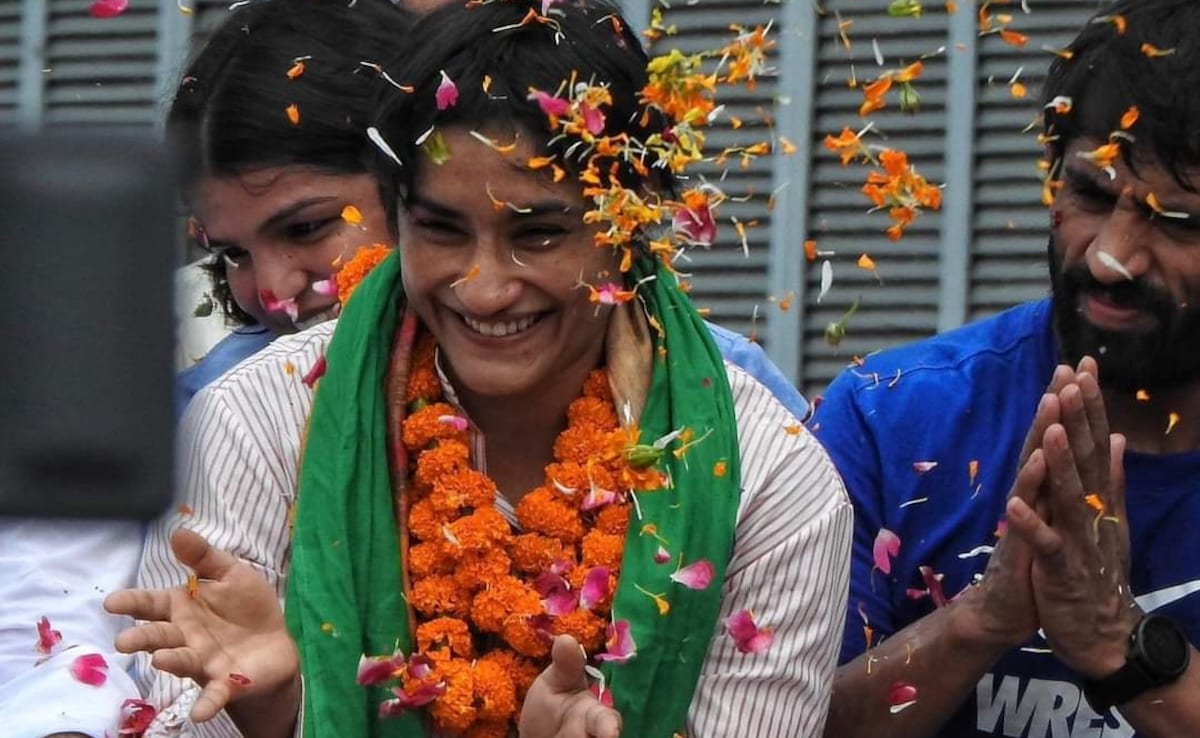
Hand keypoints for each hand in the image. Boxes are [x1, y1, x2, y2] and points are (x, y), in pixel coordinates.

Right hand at [104, 529, 299, 723]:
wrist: (274, 642)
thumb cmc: (245, 606)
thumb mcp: (231, 574)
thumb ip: (205, 557)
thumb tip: (177, 532)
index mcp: (183, 607)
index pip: (152, 603)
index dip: (132, 602)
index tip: (111, 601)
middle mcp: (185, 636)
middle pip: (159, 636)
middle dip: (142, 638)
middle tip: (123, 641)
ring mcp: (203, 661)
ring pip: (182, 661)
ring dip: (171, 661)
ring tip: (160, 659)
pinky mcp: (225, 682)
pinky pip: (214, 694)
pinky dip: (206, 703)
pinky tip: (199, 714)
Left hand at [519, 635, 620, 737]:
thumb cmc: (552, 707)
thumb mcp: (554, 684)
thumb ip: (564, 666)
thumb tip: (566, 639)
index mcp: (595, 715)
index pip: (607, 721)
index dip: (609, 728)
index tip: (610, 733)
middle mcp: (598, 734)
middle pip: (606, 735)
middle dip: (603, 736)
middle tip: (605, 737)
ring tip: (563, 736)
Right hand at [956, 365, 1074, 648]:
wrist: (1003, 611)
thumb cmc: (1032, 564)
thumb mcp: (1058, 519)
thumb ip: (1071, 479)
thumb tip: (1095, 441)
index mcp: (1045, 491)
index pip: (1059, 440)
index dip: (1071, 406)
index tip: (1084, 368)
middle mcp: (1030, 497)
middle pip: (1042, 444)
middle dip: (1053, 406)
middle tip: (1063, 368)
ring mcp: (1021, 519)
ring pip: (1031, 472)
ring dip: (1039, 437)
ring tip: (1049, 403)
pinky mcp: (1016, 546)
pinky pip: (1023, 517)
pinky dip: (1026, 494)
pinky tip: (1033, 470)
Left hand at [1006, 358, 1138, 677]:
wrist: (1102, 635)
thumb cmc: (1096, 573)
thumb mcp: (1107, 522)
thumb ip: (1112, 479)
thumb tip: (1116, 437)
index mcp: (1099, 499)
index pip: (1093, 442)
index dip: (1088, 405)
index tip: (1082, 366)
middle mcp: (1092, 513)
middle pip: (1084, 459)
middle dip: (1077, 418)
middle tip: (1071, 376)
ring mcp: (1078, 540)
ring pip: (1068, 495)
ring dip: (1058, 461)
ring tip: (1049, 426)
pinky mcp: (1061, 570)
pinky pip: (1045, 544)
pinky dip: (1031, 524)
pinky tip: (1015, 503)